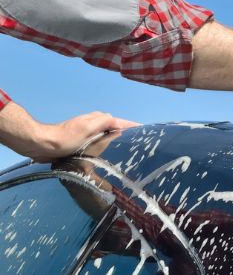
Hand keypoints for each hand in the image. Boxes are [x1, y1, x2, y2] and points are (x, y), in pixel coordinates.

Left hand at [0, 103, 138, 162]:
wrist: (43, 145)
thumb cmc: (65, 139)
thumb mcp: (87, 128)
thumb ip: (103, 122)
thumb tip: (117, 121)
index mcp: (97, 120)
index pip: (120, 122)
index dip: (133, 126)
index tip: (147, 131)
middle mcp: (94, 124)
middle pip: (116, 127)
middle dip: (128, 132)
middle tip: (141, 143)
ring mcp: (88, 132)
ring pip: (108, 134)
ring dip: (118, 139)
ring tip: (129, 150)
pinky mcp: (82, 141)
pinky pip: (101, 141)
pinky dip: (108, 145)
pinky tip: (109, 154)